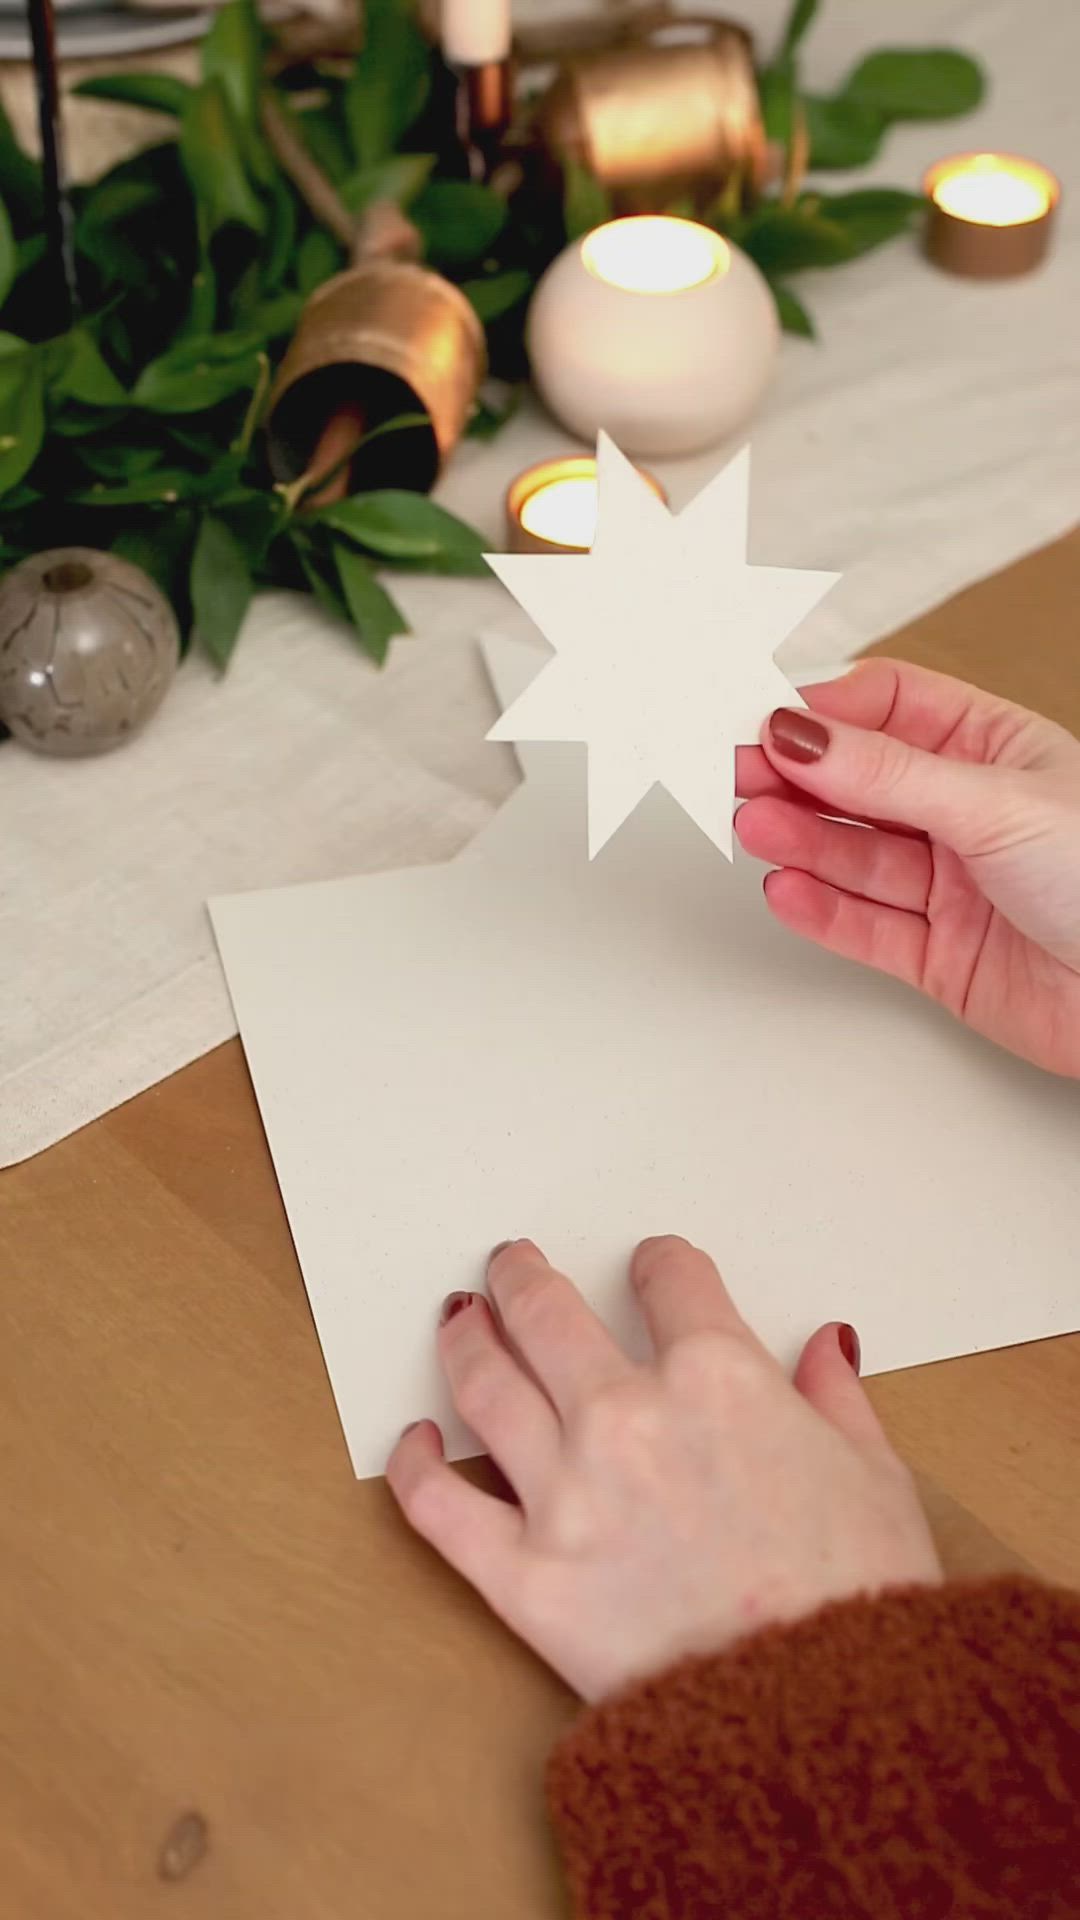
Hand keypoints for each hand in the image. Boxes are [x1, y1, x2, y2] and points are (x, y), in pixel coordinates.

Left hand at [387, 1238, 939, 1702]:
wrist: (825, 1726)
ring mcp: (566, 1494)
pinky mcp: (523, 1578)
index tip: (652, 1269)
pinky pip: (439, 1507)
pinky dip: (412, 1466)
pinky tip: (411, 1441)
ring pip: (485, 1385)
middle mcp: (629, 1416)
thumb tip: (825, 1344)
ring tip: (460, 1317)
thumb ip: (836, 1399)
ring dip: (466, 1337)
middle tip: (513, 1264)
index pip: (671, 1282)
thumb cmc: (860, 1607)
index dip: (659, 1265)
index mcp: (721, 1379)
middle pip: (548, 1313)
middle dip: (525, 1277)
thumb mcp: (878, 1480)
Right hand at [735, 657, 1079, 1076]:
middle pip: (859, 783)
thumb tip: (803, 733)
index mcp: (995, 749)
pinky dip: (822, 911)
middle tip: (735, 768)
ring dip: (802, 841)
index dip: (825, 712)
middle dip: (797, 776)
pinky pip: (865, 926)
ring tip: (756, 825)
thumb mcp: (994, 804)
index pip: (889, 708)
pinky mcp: (940, 955)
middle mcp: (968, 814)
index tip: (764, 716)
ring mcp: (952, 886)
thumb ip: (887, 774)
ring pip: (856, 856)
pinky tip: (787, 889)